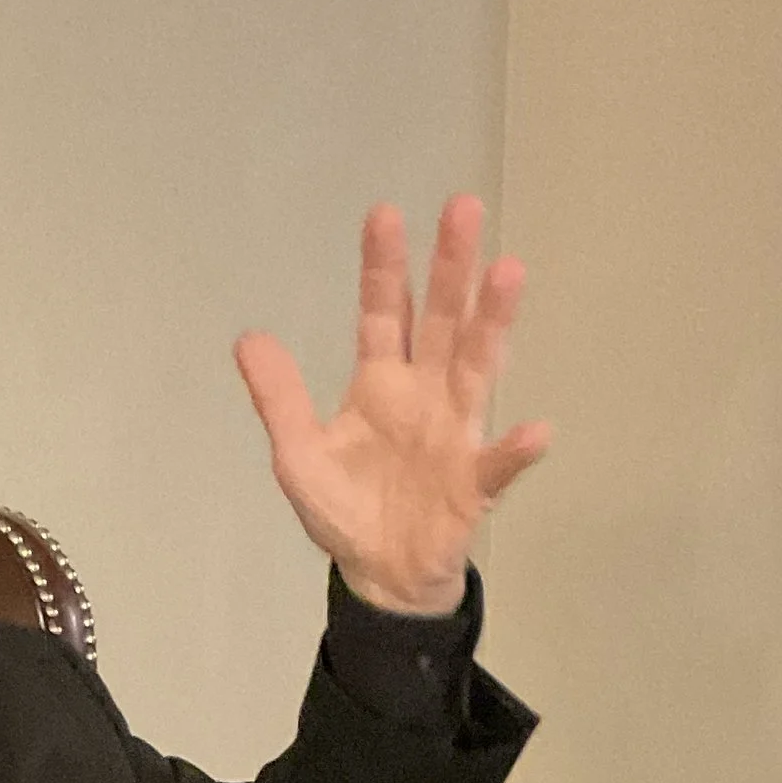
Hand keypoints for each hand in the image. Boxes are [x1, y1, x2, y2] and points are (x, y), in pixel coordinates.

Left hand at [234, 196, 550, 615]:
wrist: (380, 575)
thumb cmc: (345, 509)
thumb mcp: (297, 455)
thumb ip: (279, 399)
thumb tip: (248, 338)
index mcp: (380, 384)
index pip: (384, 313)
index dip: (384, 268)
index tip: (385, 214)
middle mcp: (425, 394)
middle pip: (441, 320)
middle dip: (451, 268)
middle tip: (463, 208)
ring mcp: (454, 433)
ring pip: (478, 367)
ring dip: (493, 322)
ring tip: (508, 273)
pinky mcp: (472, 483)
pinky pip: (497, 465)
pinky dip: (515, 451)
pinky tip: (533, 432)